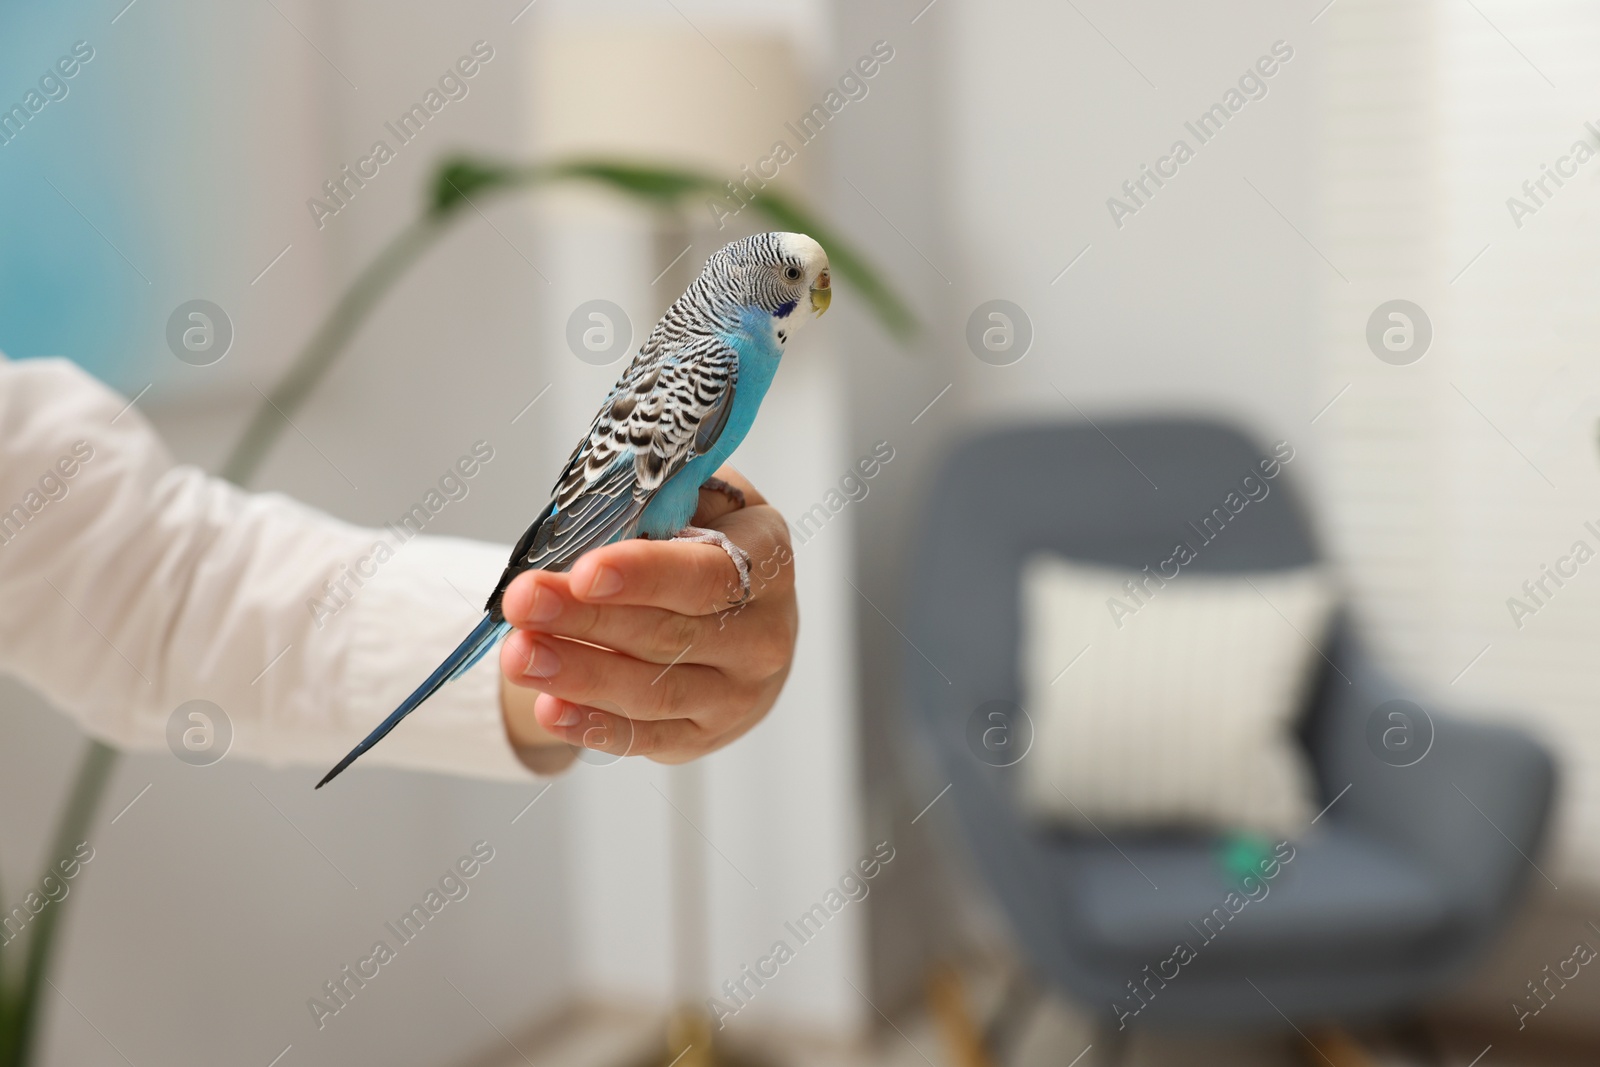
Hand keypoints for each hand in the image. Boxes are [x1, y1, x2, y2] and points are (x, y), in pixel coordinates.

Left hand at [498, 467, 795, 768]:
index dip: (646, 574)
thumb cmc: (704, 548)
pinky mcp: (704, 734)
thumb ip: (658, 503)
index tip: (584, 572)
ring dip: (579, 674)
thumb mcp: (698, 502)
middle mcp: (765, 631)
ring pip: (654, 690)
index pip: (710, 571)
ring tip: (519, 656)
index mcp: (768, 557)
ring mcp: (738, 691)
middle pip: (670, 632)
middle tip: (523, 602)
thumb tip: (593, 509)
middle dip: (587, 619)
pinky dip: (594, 725)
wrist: (740, 619)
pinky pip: (646, 736)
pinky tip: (549, 707)